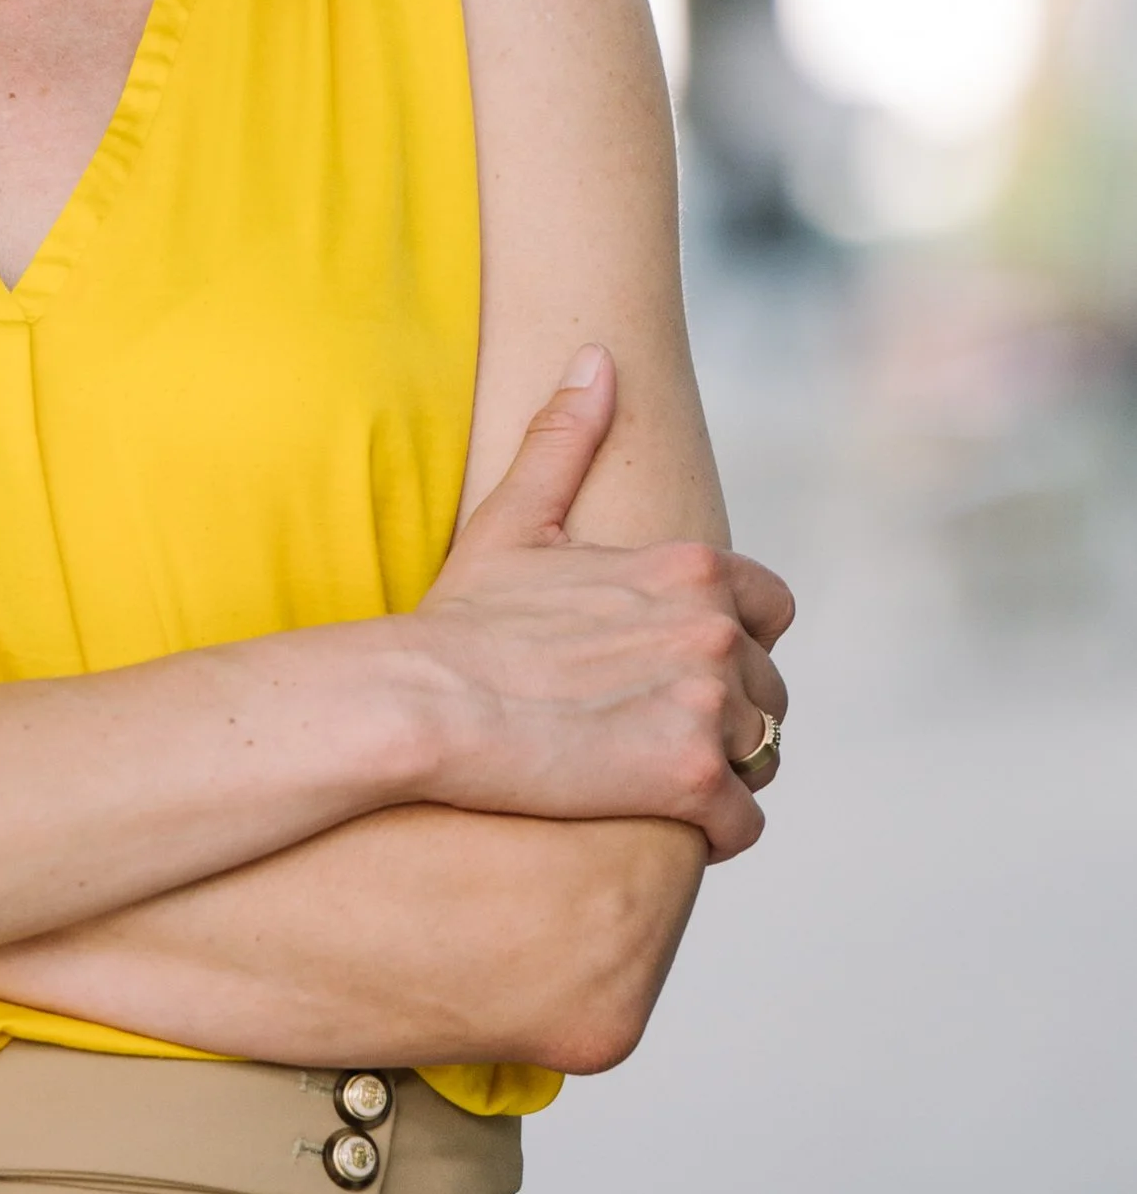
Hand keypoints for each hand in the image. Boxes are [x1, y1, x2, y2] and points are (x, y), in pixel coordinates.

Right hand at [411, 347, 791, 858]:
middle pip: (769, 692)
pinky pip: (743, 825)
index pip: (772, 610)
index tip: (674, 669)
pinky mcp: (694, 781)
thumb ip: (566, 440)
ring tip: (649, 780)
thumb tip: (597, 359)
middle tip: (648, 735)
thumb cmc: (461, 620)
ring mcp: (709, 707)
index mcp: (690, 567)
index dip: (731, 643)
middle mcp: (715, 630)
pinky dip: (711, 833)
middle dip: (724, 716)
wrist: (420, 704)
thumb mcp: (517, 522)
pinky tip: (655, 821)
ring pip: (763, 757)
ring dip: (720, 775)